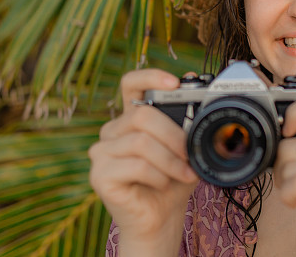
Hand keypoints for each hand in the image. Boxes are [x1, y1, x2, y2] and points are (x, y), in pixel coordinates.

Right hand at [88, 69, 198, 253]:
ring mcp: (101, 153)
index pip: (131, 83)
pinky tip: (163, 184)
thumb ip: (187, 119)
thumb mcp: (186, 147)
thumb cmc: (172, 180)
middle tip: (189, 153)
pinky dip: (158, 175)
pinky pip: (135, 166)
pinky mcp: (99, 175)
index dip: (150, 76)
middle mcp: (112, 131)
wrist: (161, 218)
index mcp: (131, 118)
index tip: (175, 82)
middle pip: (142, 114)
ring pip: (141, 142)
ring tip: (183, 173)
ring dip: (170, 160)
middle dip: (174, 134)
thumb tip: (196, 83)